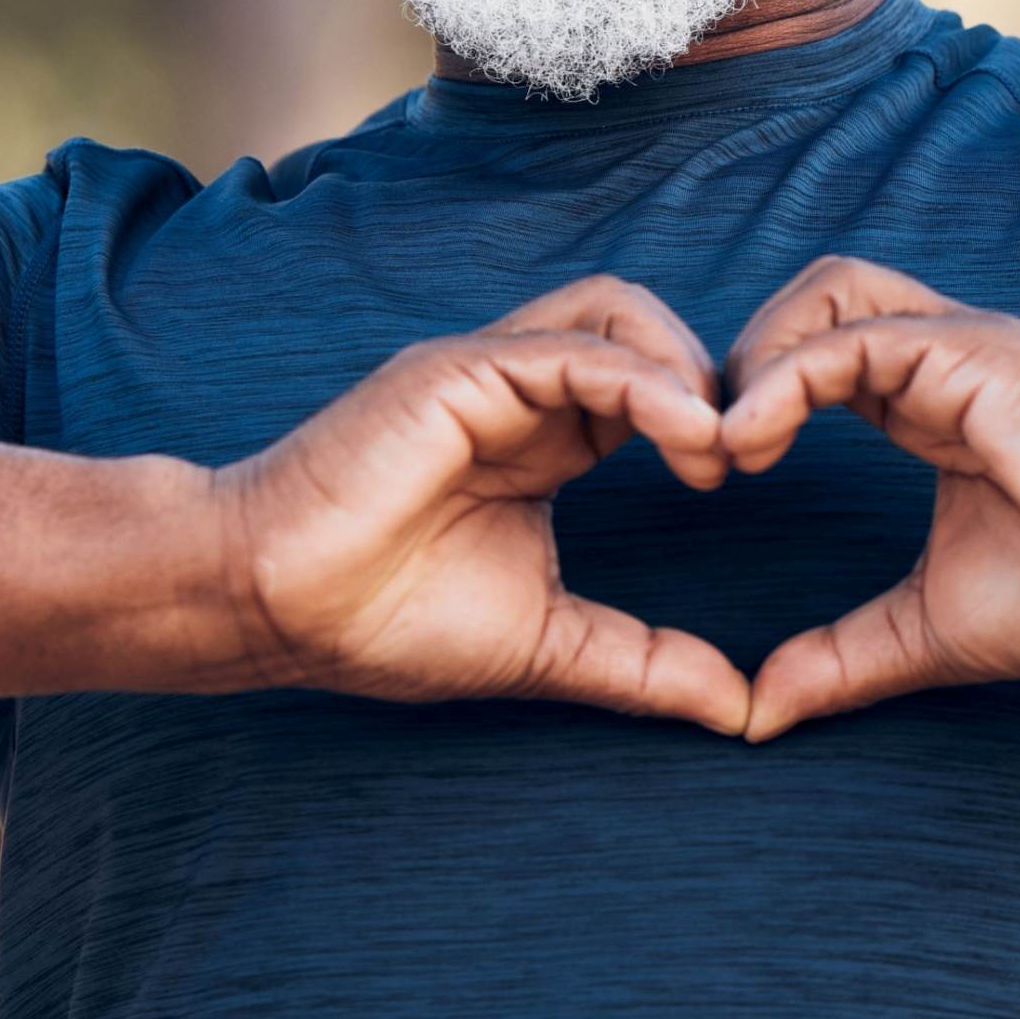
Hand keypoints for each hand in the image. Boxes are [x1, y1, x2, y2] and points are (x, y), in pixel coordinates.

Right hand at [212, 276, 749, 733]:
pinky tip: (682, 439)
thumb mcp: (549, 641)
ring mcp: (488, 368)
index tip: (745, 479)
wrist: (273, 610)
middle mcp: (520, 386)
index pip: (650, 382)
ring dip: (685, 367)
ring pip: (615, 311)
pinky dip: (644, 381)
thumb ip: (643, 661)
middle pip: (642, 325)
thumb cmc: (387, 620)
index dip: (708, 416)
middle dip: (712, 376)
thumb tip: (739, 707)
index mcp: (544, 434)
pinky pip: (573, 348)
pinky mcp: (460, 370)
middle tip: (746, 456)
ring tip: (714, 449)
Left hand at [721, 256, 1019, 740]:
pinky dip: (786, 378)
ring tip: (728, 441)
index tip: (717, 470)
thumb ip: (843, 656)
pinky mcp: (972, 351)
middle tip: (709, 443)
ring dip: (761, 353)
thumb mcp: (931, 626)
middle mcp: (940, 354)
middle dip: (748, 352)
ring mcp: (959, 343)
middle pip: (818, 296)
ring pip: (831, 292)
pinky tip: (751, 440)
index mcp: (930, 398)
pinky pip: (854, 338)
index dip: (758, 392)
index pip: (821, 349)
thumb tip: (758, 709)